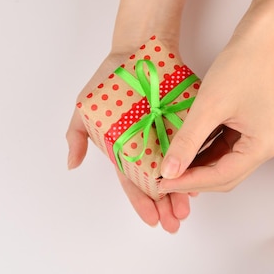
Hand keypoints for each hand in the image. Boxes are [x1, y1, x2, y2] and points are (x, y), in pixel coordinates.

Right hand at [66, 53, 192, 233]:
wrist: (138, 50)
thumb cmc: (109, 80)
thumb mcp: (86, 108)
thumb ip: (78, 135)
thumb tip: (72, 163)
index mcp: (126, 149)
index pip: (134, 183)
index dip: (142, 203)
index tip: (153, 221)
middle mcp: (148, 147)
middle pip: (158, 183)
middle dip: (165, 205)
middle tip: (175, 222)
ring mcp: (167, 137)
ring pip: (176, 170)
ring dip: (182, 192)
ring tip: (188, 209)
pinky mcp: (185, 123)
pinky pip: (192, 148)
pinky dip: (195, 165)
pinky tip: (201, 180)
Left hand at [158, 27, 273, 192]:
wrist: (256, 40)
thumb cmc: (240, 66)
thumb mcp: (208, 106)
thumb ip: (187, 142)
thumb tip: (168, 172)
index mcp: (262, 147)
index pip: (222, 177)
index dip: (189, 182)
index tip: (161, 181)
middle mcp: (265, 148)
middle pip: (225, 177)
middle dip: (193, 178)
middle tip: (163, 178)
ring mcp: (259, 140)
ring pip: (223, 165)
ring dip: (197, 167)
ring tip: (169, 166)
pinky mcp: (250, 131)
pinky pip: (224, 150)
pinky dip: (204, 153)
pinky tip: (183, 151)